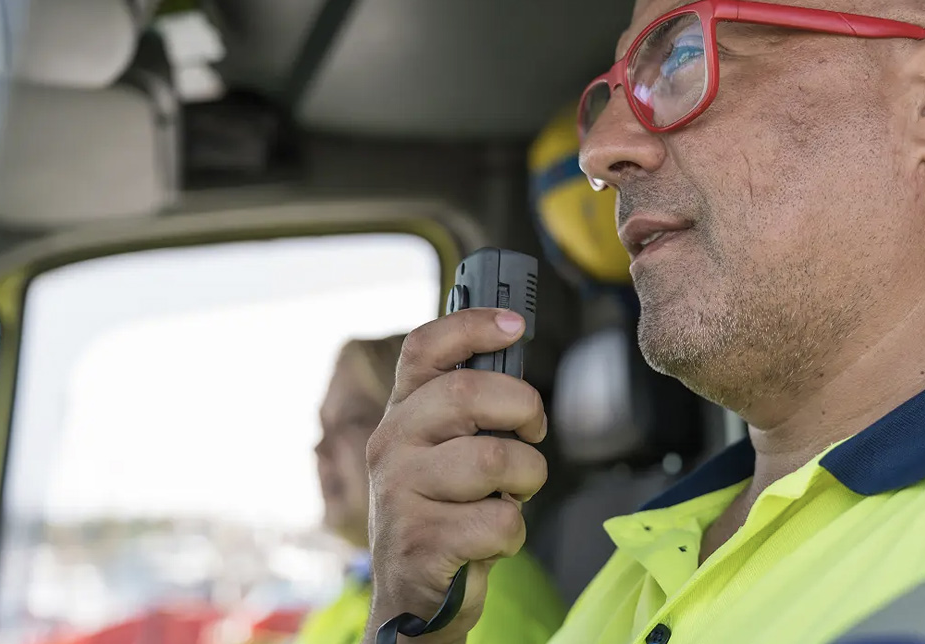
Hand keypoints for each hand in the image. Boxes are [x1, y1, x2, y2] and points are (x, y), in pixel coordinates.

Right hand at [363, 308, 548, 643]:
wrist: (413, 598)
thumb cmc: (443, 513)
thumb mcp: (442, 453)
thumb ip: (467, 412)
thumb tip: (514, 356)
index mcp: (402, 414)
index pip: (424, 349)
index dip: (470, 326)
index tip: (514, 325)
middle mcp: (392, 445)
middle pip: (466, 393)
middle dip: (522, 406)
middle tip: (532, 431)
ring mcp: (401, 494)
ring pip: (493, 459)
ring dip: (527, 479)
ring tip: (512, 495)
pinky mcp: (421, 543)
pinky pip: (499, 521)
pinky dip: (513, 533)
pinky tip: (491, 541)